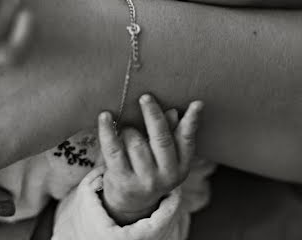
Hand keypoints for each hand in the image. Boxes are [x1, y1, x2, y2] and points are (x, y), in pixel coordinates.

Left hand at [98, 95, 201, 224]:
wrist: (131, 204)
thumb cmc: (151, 169)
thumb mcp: (166, 157)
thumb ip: (171, 134)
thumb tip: (173, 112)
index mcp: (181, 166)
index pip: (187, 140)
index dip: (192, 121)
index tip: (196, 103)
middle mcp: (166, 176)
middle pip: (161, 139)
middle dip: (153, 116)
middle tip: (145, 97)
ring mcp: (144, 181)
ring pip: (136, 142)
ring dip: (129, 129)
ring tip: (127, 129)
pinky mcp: (122, 181)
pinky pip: (114, 150)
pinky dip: (108, 131)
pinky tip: (105, 116)